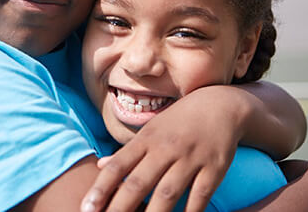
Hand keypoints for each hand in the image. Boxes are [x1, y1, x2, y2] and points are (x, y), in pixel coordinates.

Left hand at [81, 85, 247, 211]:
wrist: (221, 105)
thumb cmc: (180, 121)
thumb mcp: (151, 130)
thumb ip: (127, 151)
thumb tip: (99, 166)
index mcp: (147, 139)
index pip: (118, 166)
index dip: (100, 189)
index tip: (86, 208)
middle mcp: (166, 148)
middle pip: (139, 183)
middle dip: (120, 208)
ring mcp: (191, 158)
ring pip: (168, 192)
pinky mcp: (214, 167)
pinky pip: (200, 195)